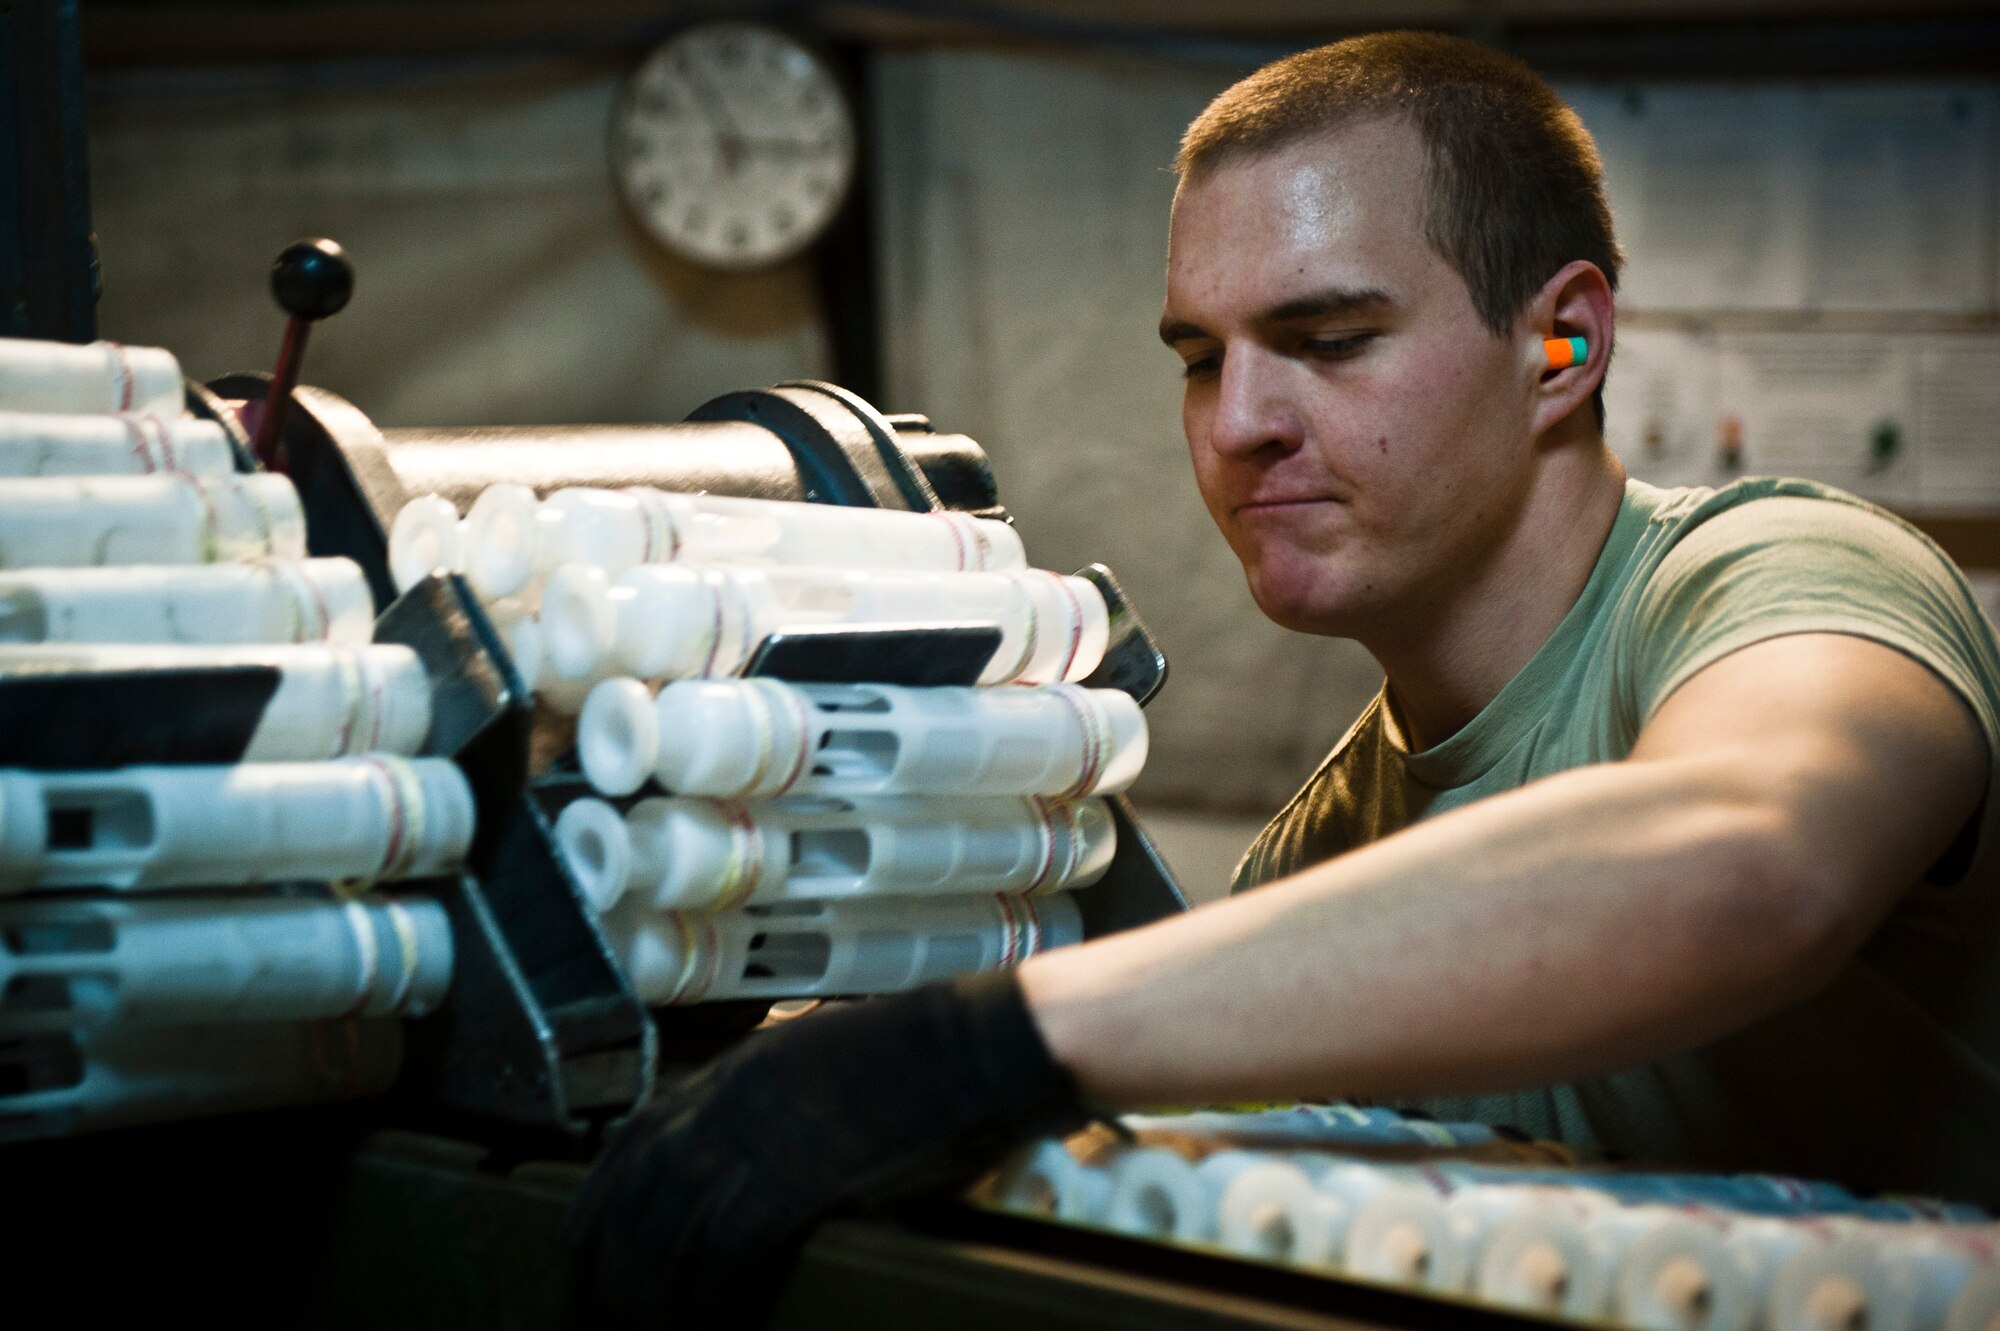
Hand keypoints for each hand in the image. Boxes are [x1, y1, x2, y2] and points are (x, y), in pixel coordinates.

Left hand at [567, 971, 1087, 1328]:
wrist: (977, 1045)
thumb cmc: (929, 1065)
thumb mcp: (831, 1073)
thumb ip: (789, 1116)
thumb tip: (776, 1175)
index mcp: (739, 1069)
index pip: (638, 1133)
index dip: (599, 1194)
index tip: (577, 1239)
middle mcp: (730, 1098)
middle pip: (638, 1192)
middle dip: (609, 1262)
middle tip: (596, 1313)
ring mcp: (758, 1135)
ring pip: (666, 1229)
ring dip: (647, 1297)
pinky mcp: (793, 1175)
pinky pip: (726, 1256)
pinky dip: (710, 1306)